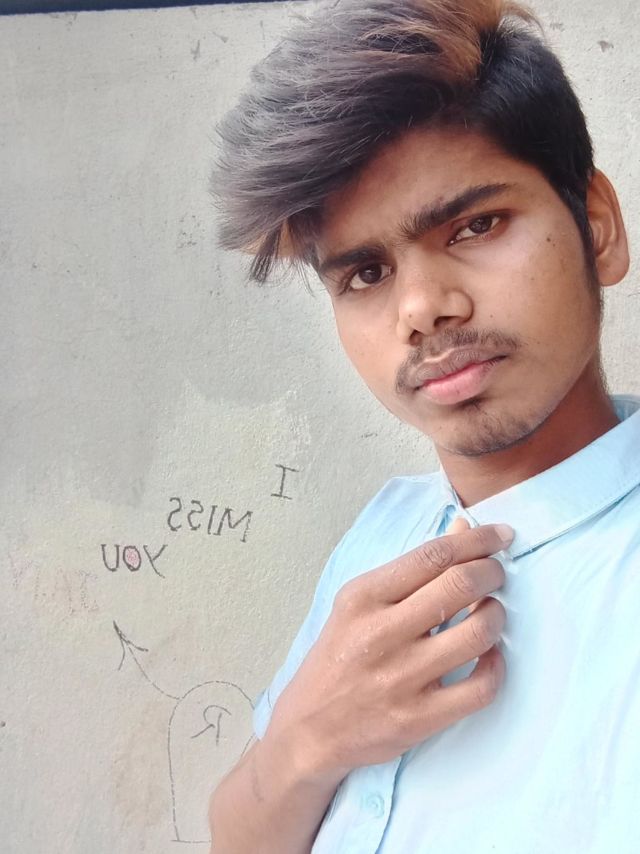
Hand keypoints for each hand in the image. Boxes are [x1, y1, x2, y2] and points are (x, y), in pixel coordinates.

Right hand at [268, 521, 512, 782]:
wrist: (310, 728)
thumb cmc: (338, 657)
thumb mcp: (359, 604)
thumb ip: (411, 569)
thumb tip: (461, 530)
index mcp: (363, 597)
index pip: (432, 555)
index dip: (477, 540)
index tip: (500, 536)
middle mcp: (380, 633)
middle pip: (460, 586)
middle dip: (492, 572)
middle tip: (497, 574)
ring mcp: (400, 678)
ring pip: (477, 634)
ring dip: (497, 615)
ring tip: (491, 612)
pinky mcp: (418, 718)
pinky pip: (480, 687)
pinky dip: (496, 666)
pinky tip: (490, 656)